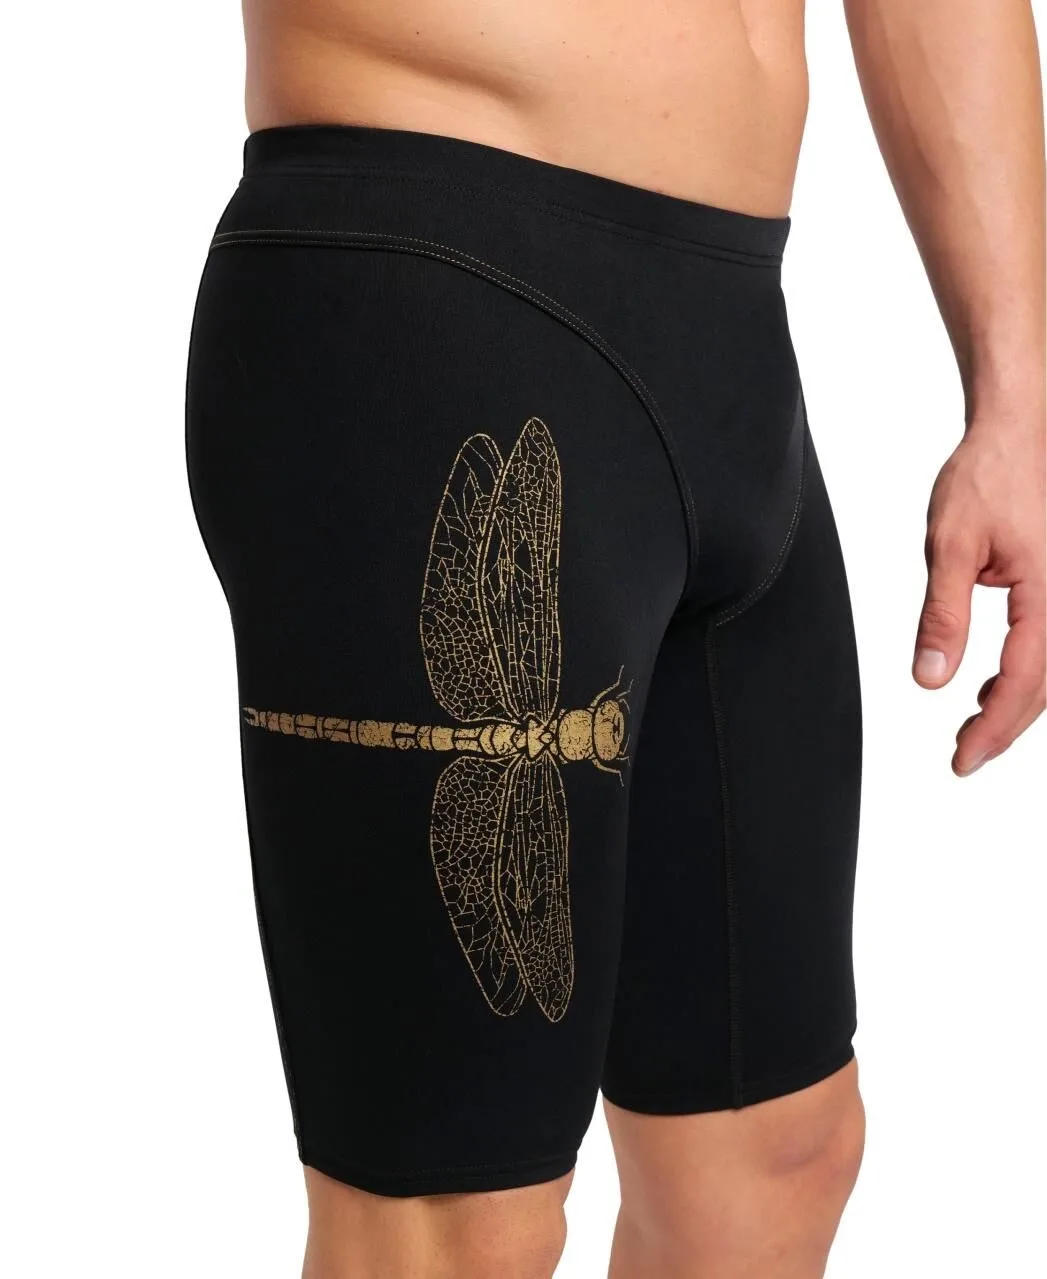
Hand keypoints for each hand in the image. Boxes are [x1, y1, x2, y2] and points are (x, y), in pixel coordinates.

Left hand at [913, 418, 1045, 774]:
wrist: (1019, 433)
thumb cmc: (988, 478)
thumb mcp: (949, 547)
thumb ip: (942, 616)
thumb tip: (930, 678)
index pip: (1022, 682)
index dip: (992, 730)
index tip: (962, 760)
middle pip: (1045, 687)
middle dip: (1004, 728)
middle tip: (963, 756)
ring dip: (1016, 704)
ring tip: (972, 725)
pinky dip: (1027, 674)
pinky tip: (992, 685)